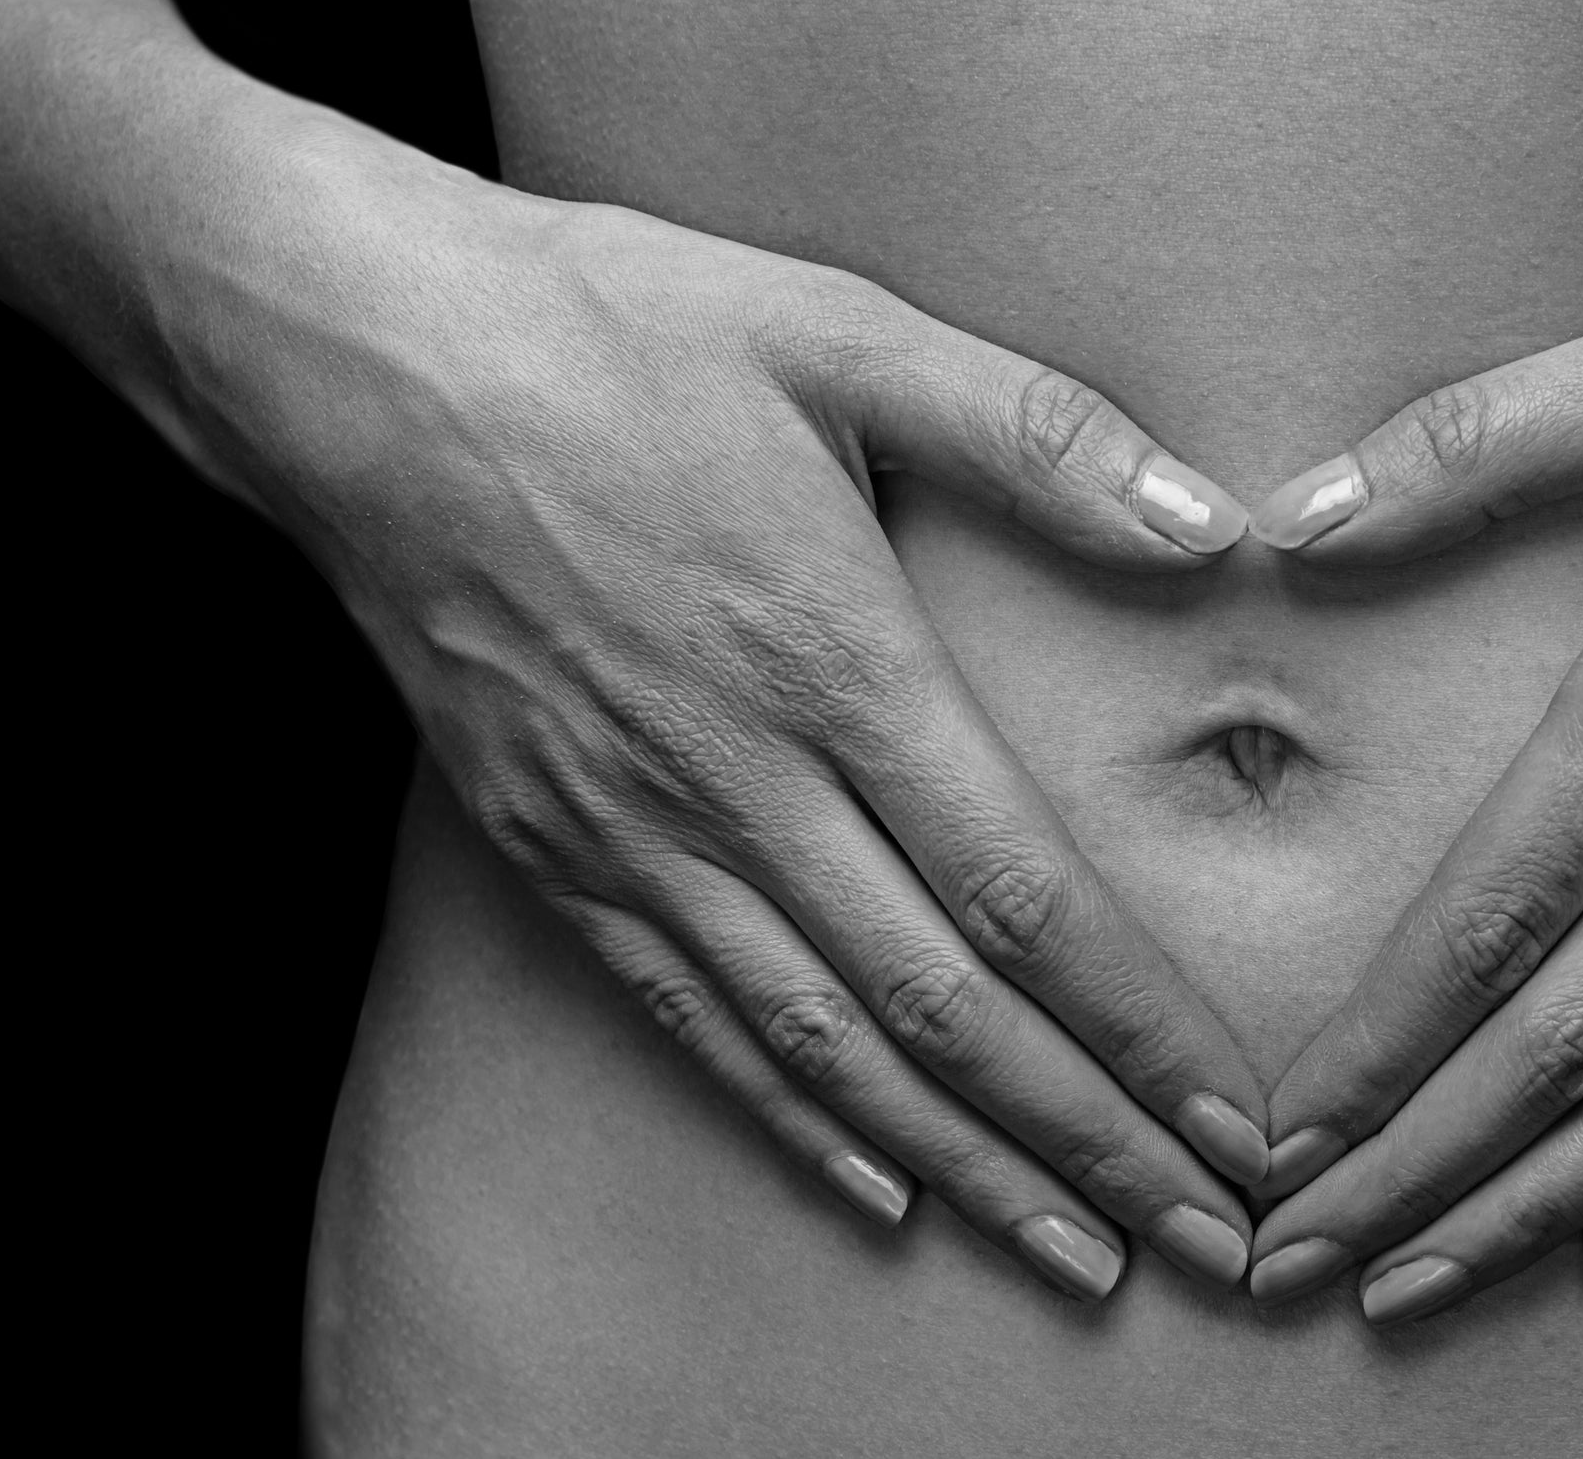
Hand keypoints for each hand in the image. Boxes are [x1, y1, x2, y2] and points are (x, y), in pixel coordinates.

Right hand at [171, 139, 1269, 1298]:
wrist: (349, 361)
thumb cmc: (605, 328)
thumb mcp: (835, 331)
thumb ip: (1034, 433)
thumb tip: (1213, 523)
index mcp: (833, 658)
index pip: (1020, 894)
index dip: (1136, 1025)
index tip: (1233, 1122)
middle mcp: (735, 778)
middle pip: (941, 1009)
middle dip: (1086, 1139)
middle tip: (1206, 1240)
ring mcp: (630, 829)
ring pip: (821, 1046)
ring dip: (960, 1164)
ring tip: (1072, 1254)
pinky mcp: (548, 848)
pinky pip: (688, 1017)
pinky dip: (790, 1116)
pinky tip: (875, 1188)